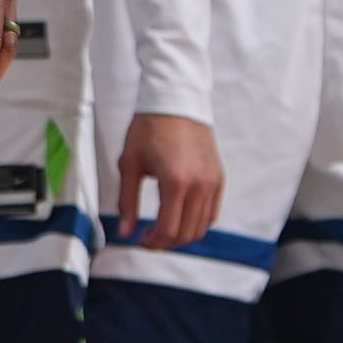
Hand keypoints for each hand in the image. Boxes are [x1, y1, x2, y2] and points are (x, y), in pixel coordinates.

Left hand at [115, 113, 223, 247]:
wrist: (175, 100)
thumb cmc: (149, 127)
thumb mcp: (129, 164)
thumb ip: (127, 202)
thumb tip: (124, 231)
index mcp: (176, 181)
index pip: (169, 230)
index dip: (153, 242)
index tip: (140, 240)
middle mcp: (200, 184)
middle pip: (187, 233)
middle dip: (166, 241)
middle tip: (148, 237)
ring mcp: (213, 181)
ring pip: (202, 226)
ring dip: (182, 234)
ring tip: (162, 227)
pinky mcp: (218, 177)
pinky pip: (212, 212)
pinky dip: (197, 221)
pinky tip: (179, 215)